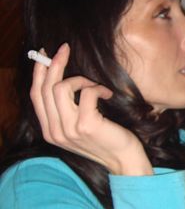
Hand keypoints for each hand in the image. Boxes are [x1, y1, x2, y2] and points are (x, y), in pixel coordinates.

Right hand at [30, 43, 151, 175]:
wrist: (124, 160)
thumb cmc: (104, 138)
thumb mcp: (77, 126)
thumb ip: (64, 110)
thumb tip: (58, 77)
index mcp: (49, 131)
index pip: (35, 95)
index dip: (38, 72)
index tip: (44, 54)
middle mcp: (54, 132)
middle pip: (45, 88)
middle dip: (54, 63)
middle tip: (64, 48)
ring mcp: (69, 129)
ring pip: (61, 87)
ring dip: (80, 79)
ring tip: (94, 86)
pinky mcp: (86, 125)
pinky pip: (86, 92)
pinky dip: (97, 88)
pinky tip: (107, 94)